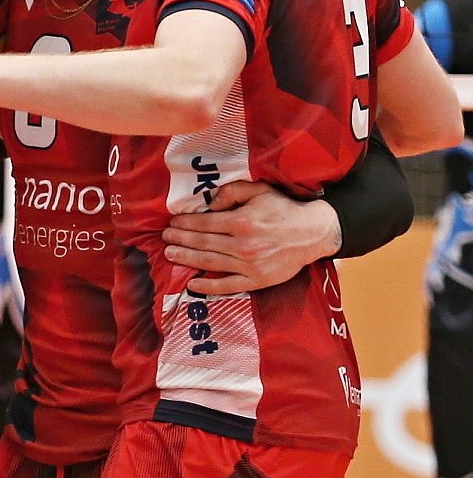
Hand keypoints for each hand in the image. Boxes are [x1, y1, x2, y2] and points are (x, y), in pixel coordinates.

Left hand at [163, 180, 339, 294]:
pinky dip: (209, 286)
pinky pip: (228, 285)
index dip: (185, 223)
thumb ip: (232, 192)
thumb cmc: (283, 209)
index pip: (204, 223)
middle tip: (164, 239)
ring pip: (210, 263)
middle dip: (180, 240)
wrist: (313, 233)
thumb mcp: (259, 191)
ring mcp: (250, 265)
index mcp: (241, 222)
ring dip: (187, 259)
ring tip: (170, 255)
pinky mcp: (258, 280)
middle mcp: (243, 245)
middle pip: (203, 243)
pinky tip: (192, 284)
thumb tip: (209, 204)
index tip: (172, 223)